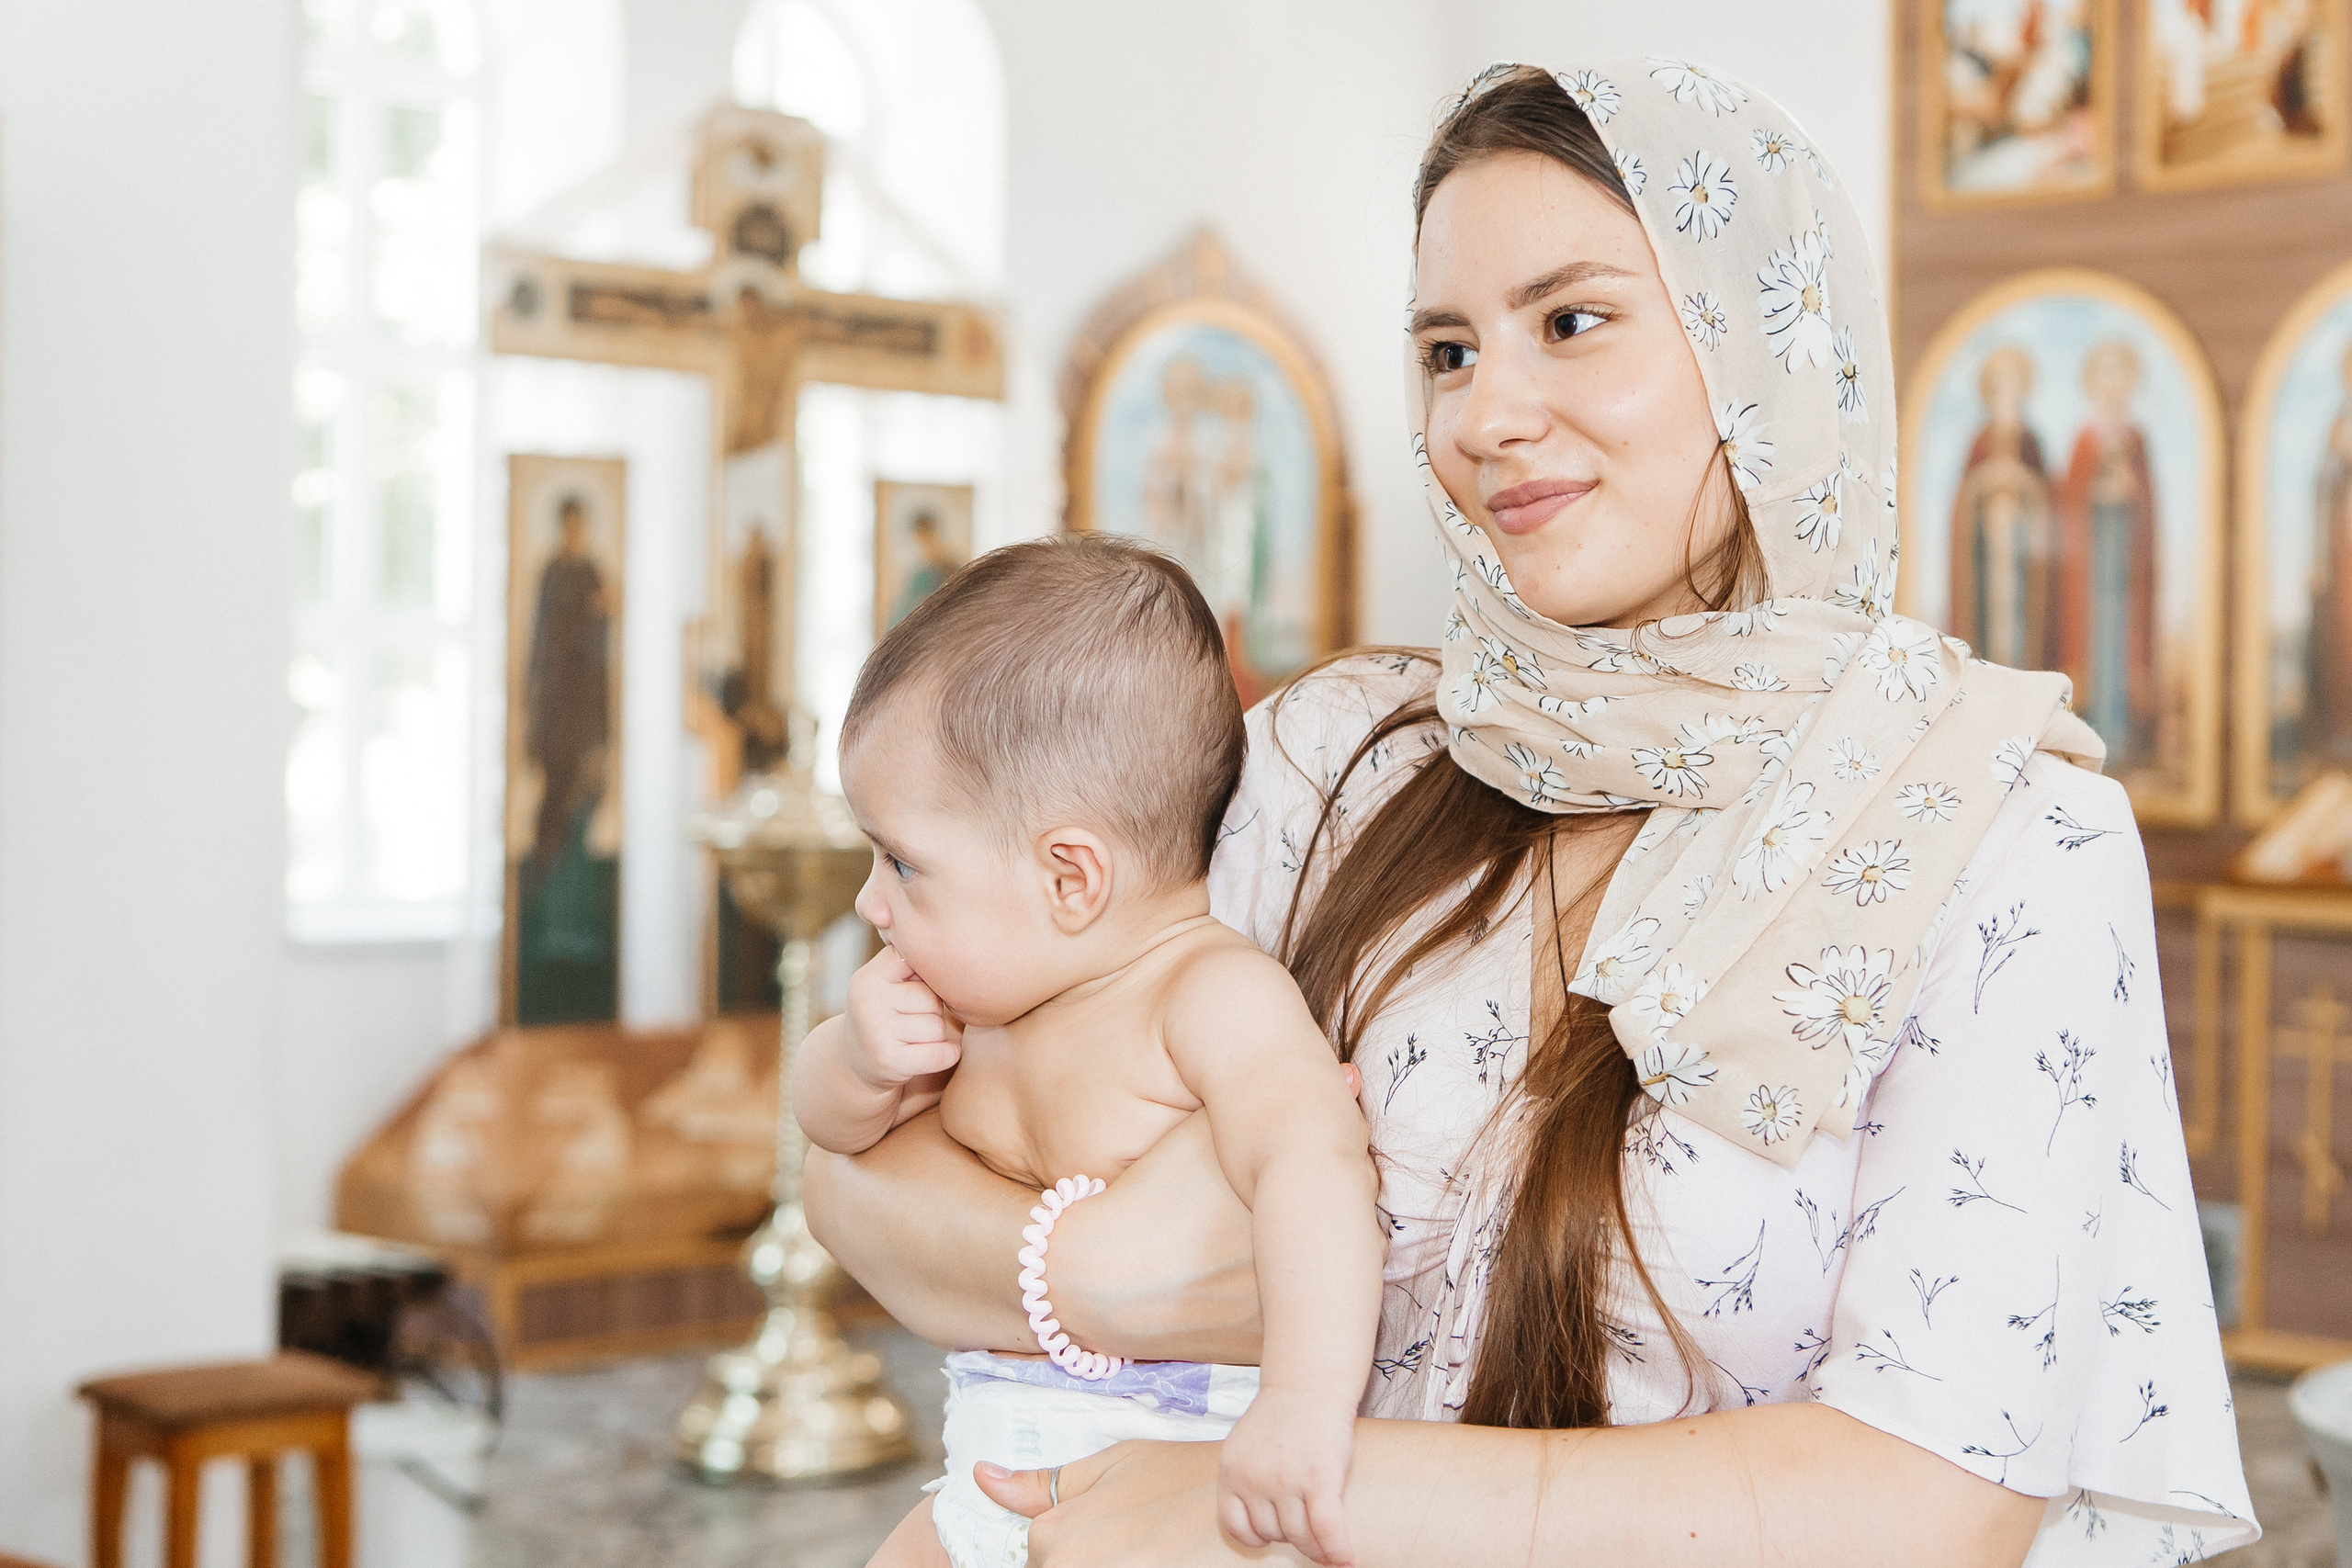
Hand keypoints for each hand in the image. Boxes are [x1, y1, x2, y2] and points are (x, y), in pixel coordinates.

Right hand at [844, 945, 961, 1090]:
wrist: (854, 1063)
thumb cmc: (885, 1013)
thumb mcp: (885, 982)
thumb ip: (908, 957)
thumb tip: (947, 933)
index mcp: (869, 978)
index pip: (917, 962)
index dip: (926, 978)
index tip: (917, 987)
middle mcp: (868, 1003)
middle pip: (932, 998)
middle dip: (932, 1011)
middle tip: (912, 1020)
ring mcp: (877, 1033)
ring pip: (937, 1027)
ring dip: (937, 1035)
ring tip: (914, 1037)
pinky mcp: (890, 1062)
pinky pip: (941, 1053)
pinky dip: (948, 1054)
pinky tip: (936, 1053)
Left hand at [975, 1440, 1298, 1565]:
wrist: (1264, 1501)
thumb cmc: (1189, 1482)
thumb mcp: (1114, 1466)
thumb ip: (1043, 1485)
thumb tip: (982, 1477)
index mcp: (1056, 1542)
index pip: (1039, 1565)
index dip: (1082, 1553)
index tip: (1125, 1540)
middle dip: (1098, 1561)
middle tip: (1146, 1546)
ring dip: (1121, 1565)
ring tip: (1159, 1552)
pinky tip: (1169, 1561)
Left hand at [1216, 1389, 1355, 1564]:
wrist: (1308, 1386)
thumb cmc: (1280, 1419)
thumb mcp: (1244, 1449)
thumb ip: (1245, 1482)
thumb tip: (1258, 1527)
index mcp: (1231, 1472)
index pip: (1236, 1526)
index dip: (1256, 1537)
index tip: (1270, 1536)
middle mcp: (1254, 1479)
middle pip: (1272, 1533)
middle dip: (1289, 1533)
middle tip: (1306, 1523)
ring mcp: (1286, 1480)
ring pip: (1299, 1537)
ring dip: (1315, 1546)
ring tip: (1327, 1544)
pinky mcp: (1319, 1479)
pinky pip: (1327, 1529)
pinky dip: (1337, 1550)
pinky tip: (1346, 1561)